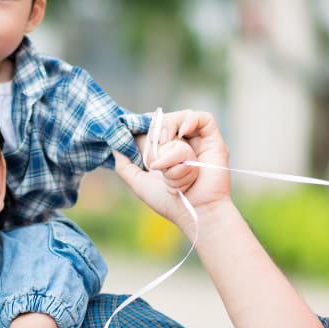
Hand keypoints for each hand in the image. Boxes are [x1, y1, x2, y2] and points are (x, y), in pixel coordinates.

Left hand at [115, 110, 229, 233]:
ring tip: (164, 140)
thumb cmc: (169, 201)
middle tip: (153, 142)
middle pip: (166, 119)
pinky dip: (191, 120)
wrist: (193, 210)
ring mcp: (199, 140)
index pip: (154, 126)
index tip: (132, 129)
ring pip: (182, 117)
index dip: (143, 124)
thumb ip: (125, 167)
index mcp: (167, 151)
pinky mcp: (213, 139)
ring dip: (170, 125)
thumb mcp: (140, 183)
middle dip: (155, 128)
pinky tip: (182, 132)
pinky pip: (204, 118)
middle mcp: (184, 143)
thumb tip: (115, 147)